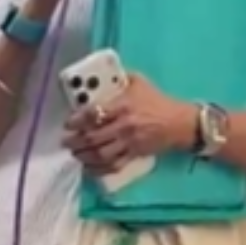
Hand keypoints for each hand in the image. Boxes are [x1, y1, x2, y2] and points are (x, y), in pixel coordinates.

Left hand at [63, 73, 196, 174]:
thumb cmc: (158, 101)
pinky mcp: (134, 155)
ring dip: (84, 155)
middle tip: (65, 141)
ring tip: (75, 153)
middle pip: (93, 137)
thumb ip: (120, 78)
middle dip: (75, 141)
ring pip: (100, 154)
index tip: (67, 123)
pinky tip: (89, 167)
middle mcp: (123, 125)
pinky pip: (113, 165)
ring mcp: (129, 142)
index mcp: (123, 105)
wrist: (179, 122)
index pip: (93, 114)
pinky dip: (99, 169)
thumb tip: (102, 75)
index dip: (76, 120)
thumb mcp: (140, 82)